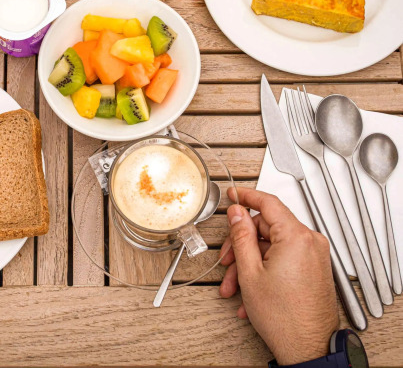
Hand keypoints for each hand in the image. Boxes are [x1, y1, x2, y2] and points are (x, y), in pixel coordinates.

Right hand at [219, 188, 338, 365]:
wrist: (307, 348)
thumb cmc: (285, 318)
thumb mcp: (250, 272)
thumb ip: (241, 236)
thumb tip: (237, 214)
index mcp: (296, 237)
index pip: (268, 202)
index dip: (246, 196)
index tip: (233, 194)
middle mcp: (310, 242)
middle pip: (267, 228)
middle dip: (242, 245)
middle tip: (228, 260)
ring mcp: (314, 256)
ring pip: (272, 247)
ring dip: (250, 263)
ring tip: (237, 286)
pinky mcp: (314, 269)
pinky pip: (284, 259)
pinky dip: (265, 270)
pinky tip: (252, 291)